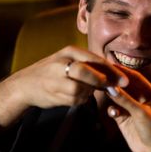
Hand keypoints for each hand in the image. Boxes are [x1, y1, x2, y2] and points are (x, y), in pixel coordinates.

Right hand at [0, 46, 127, 129]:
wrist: (25, 85)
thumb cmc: (53, 72)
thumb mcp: (69, 60)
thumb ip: (89, 65)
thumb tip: (115, 74)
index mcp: (70, 51)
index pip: (95, 60)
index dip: (112, 70)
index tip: (125, 79)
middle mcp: (62, 62)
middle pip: (87, 72)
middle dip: (102, 82)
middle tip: (113, 88)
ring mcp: (56, 78)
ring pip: (82, 89)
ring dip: (88, 93)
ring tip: (84, 91)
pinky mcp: (53, 92)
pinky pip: (76, 99)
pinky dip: (79, 100)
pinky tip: (72, 96)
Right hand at [104, 65, 150, 151]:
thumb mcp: (141, 113)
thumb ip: (125, 100)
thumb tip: (111, 87)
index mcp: (149, 92)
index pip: (134, 77)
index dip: (122, 71)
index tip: (109, 65)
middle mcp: (139, 98)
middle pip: (124, 86)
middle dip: (113, 82)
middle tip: (100, 76)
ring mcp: (130, 108)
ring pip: (117, 97)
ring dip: (110, 95)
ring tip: (101, 92)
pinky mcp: (123, 118)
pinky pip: (114, 109)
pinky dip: (112, 109)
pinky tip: (112, 113)